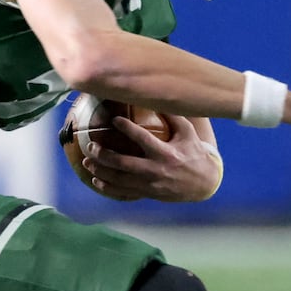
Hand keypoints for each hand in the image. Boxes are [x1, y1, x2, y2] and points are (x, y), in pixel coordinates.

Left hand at [82, 115, 222, 201]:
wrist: (203, 184)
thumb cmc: (193, 153)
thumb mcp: (188, 133)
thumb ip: (173, 116)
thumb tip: (155, 97)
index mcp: (166, 153)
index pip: (143, 139)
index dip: (127, 128)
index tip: (114, 119)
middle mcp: (157, 170)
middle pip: (125, 164)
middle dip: (105, 155)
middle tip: (91, 145)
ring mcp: (151, 184)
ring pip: (120, 180)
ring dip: (101, 171)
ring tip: (87, 161)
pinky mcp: (148, 193)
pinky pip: (124, 193)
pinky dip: (108, 188)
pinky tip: (96, 181)